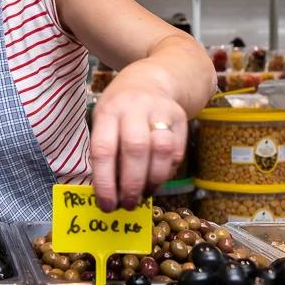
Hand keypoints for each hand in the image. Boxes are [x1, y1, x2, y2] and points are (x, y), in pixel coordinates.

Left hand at [90, 70, 187, 211]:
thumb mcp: (104, 121)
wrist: (152, 79)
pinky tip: (156, 180)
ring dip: (153, 180)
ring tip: (144, 194)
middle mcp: (134, 108)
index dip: (105, 182)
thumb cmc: (120, 110)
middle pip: (135, 149)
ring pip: (162, 150)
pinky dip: (167, 172)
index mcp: (108, 111)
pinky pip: (177, 152)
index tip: (106, 205)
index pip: (103, 149)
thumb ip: (105, 154)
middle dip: (131, 184)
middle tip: (128, 204)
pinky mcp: (180, 117)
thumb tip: (108, 196)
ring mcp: (160, 110)